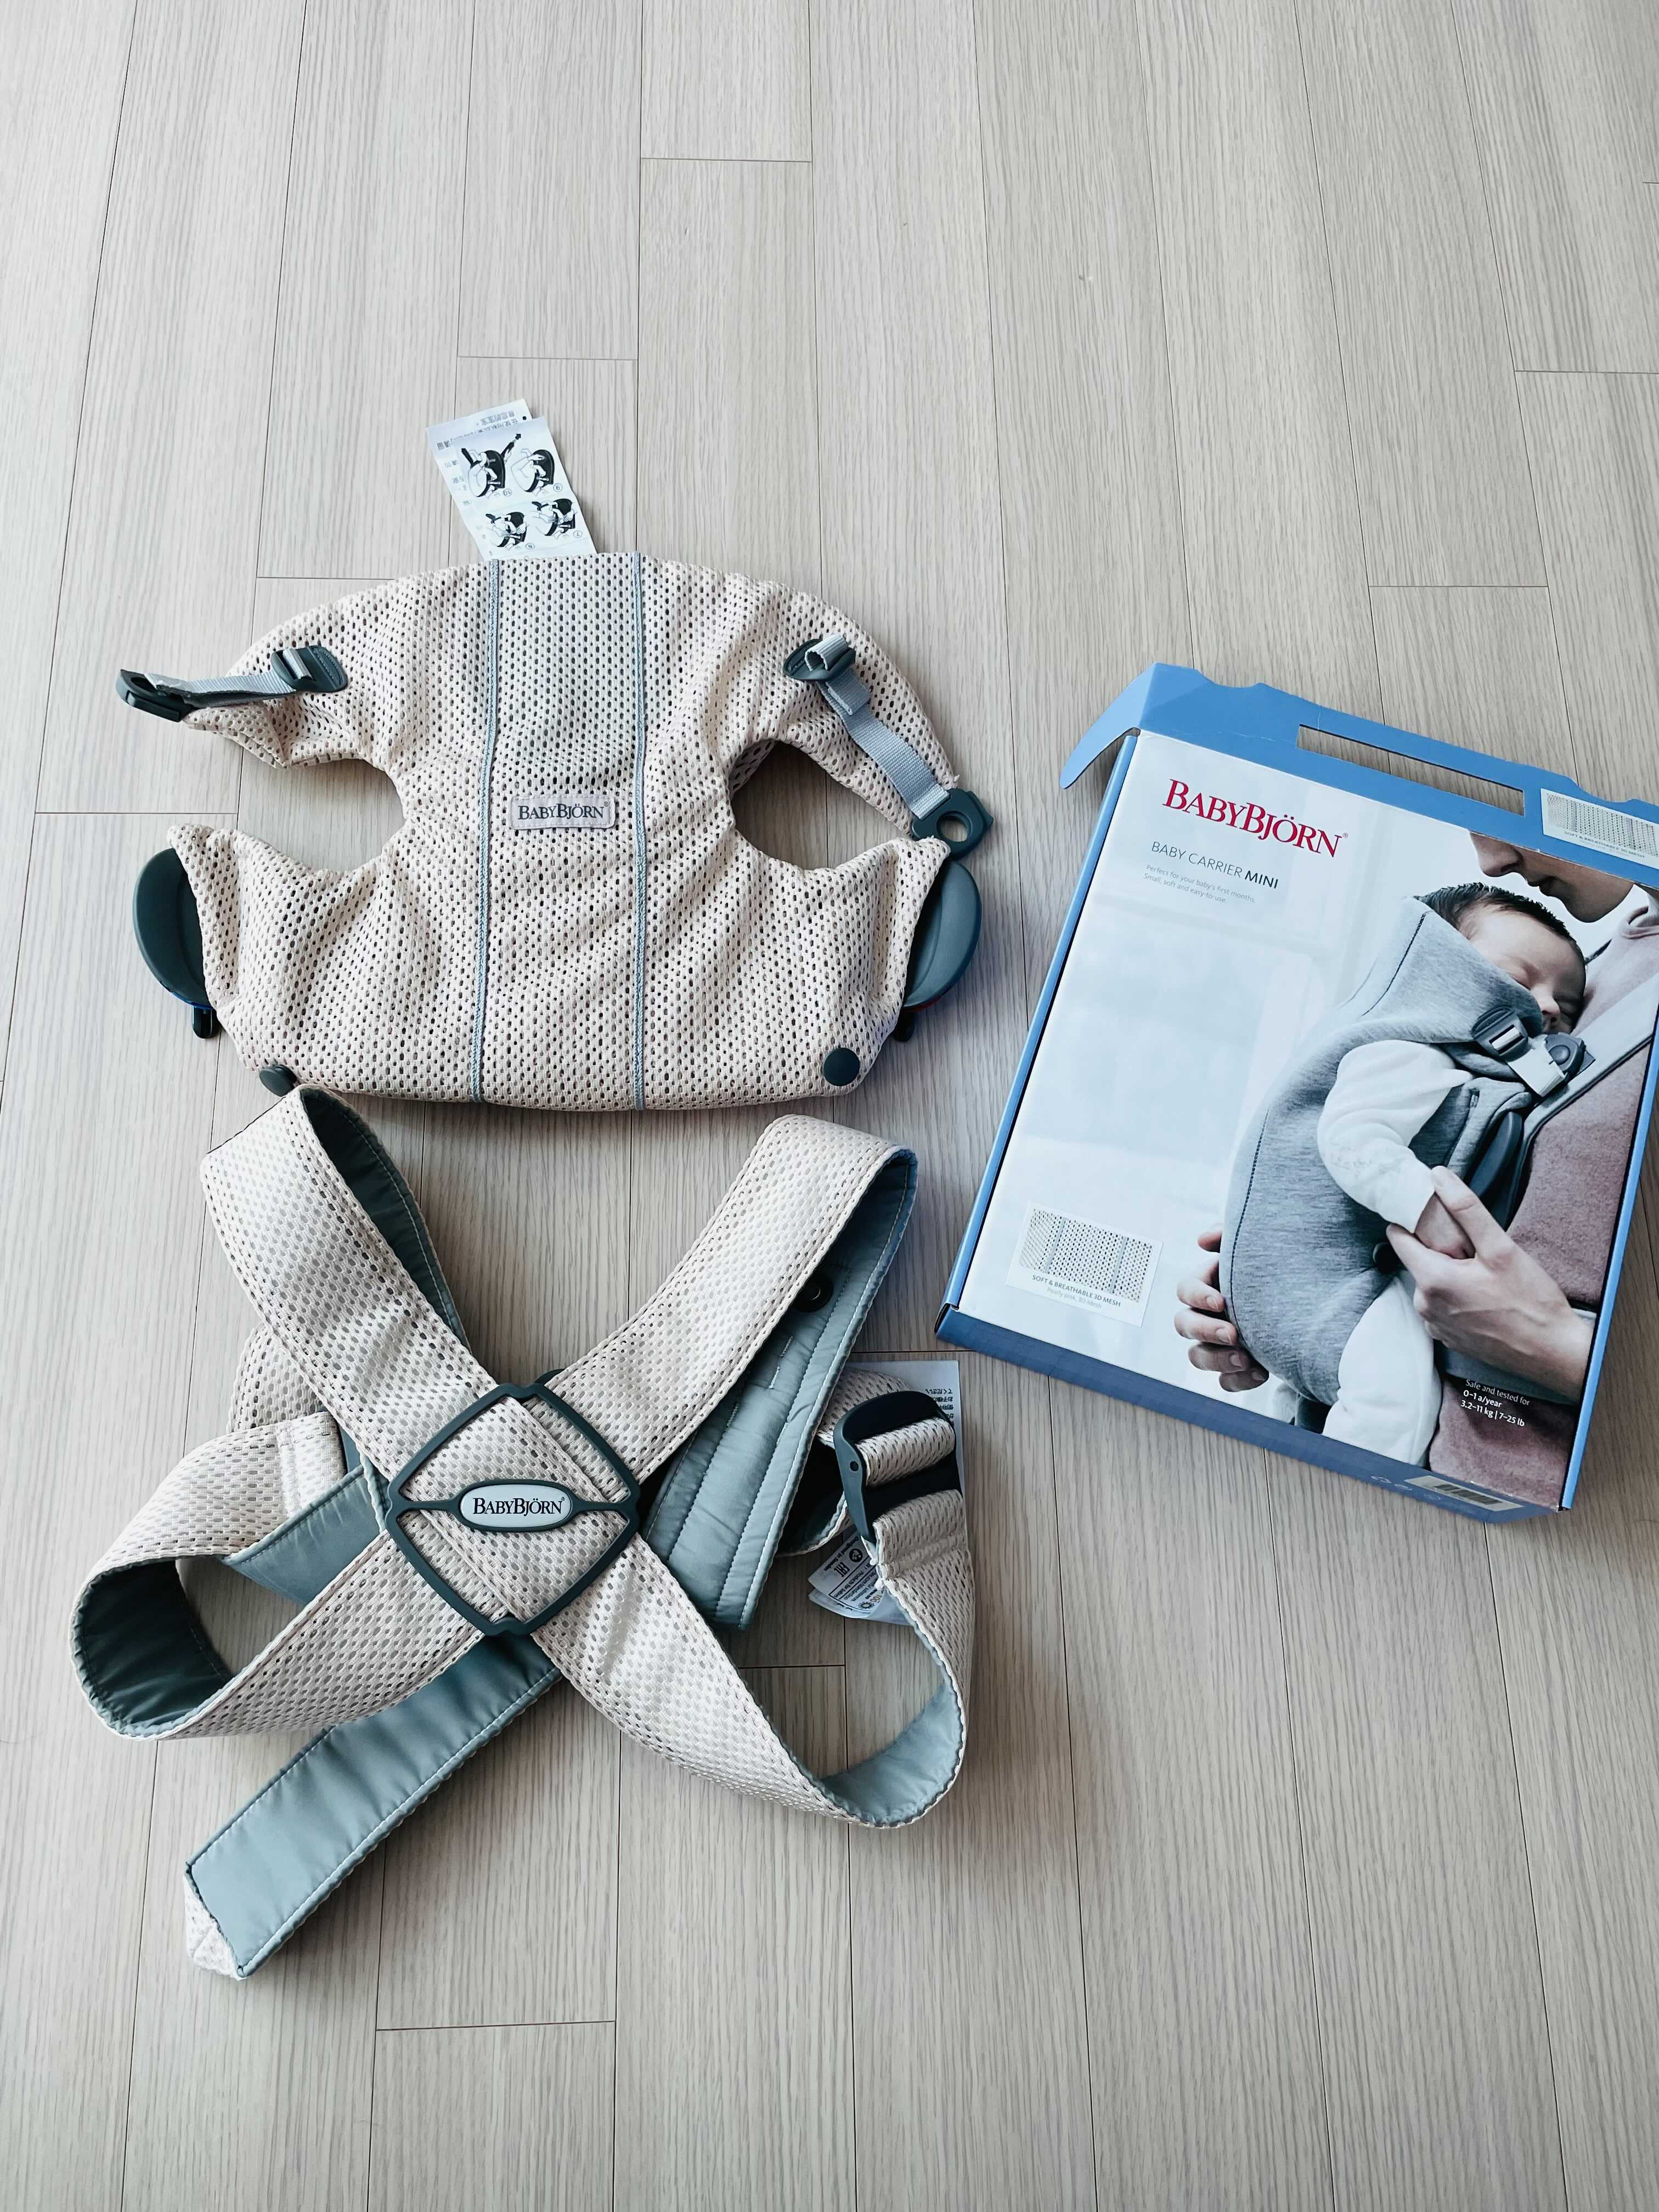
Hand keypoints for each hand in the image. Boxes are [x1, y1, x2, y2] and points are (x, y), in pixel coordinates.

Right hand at [1172, 1226, 1268, 1390]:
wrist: (1310, 1301)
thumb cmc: (1276, 1270)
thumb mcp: (1258, 1247)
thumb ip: (1229, 1236)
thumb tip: (1201, 1240)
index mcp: (1208, 1285)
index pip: (1185, 1290)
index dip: (1197, 1297)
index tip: (1221, 1303)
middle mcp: (1206, 1315)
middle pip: (1183, 1325)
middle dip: (1206, 1331)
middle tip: (1234, 1335)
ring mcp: (1217, 1344)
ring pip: (1197, 1357)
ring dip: (1217, 1360)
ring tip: (1247, 1358)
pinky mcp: (1235, 1368)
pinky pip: (1223, 1382)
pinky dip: (1239, 1380)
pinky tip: (1262, 1373)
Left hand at [1385, 1167, 1592, 1400]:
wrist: (1552, 1352)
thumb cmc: (1531, 1302)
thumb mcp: (1501, 1248)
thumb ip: (1466, 1209)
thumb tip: (1439, 1177)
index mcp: (1432, 1280)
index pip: (1398, 1238)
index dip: (1413, 1221)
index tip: (1432, 1214)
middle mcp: (1425, 1306)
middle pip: (1418, 1261)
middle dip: (1441, 1251)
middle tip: (1477, 1252)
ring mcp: (1435, 1325)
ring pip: (1431, 1282)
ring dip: (1451, 1274)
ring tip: (1487, 1278)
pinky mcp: (1448, 1338)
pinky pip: (1442, 1305)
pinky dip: (1457, 1296)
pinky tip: (1486, 1298)